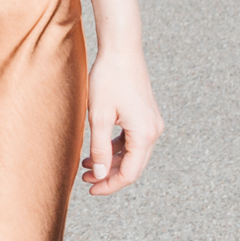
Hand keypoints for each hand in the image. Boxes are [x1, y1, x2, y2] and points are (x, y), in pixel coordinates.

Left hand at [82, 44, 162, 194]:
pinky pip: (132, 140)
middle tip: (85, 179)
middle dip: (109, 175)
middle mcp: (154, 131)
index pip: (129, 172)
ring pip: (132, 153)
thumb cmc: (108, 80)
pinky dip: (116, 148)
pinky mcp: (146, 116)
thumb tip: (99, 173)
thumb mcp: (98, 115)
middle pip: (133, 166)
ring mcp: (152, 123)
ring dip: (111, 161)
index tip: (91, 189)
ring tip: (86, 165)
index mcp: (145, 134)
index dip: (110, 184)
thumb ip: (99, 147)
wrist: (121, 51)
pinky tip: (98, 149)